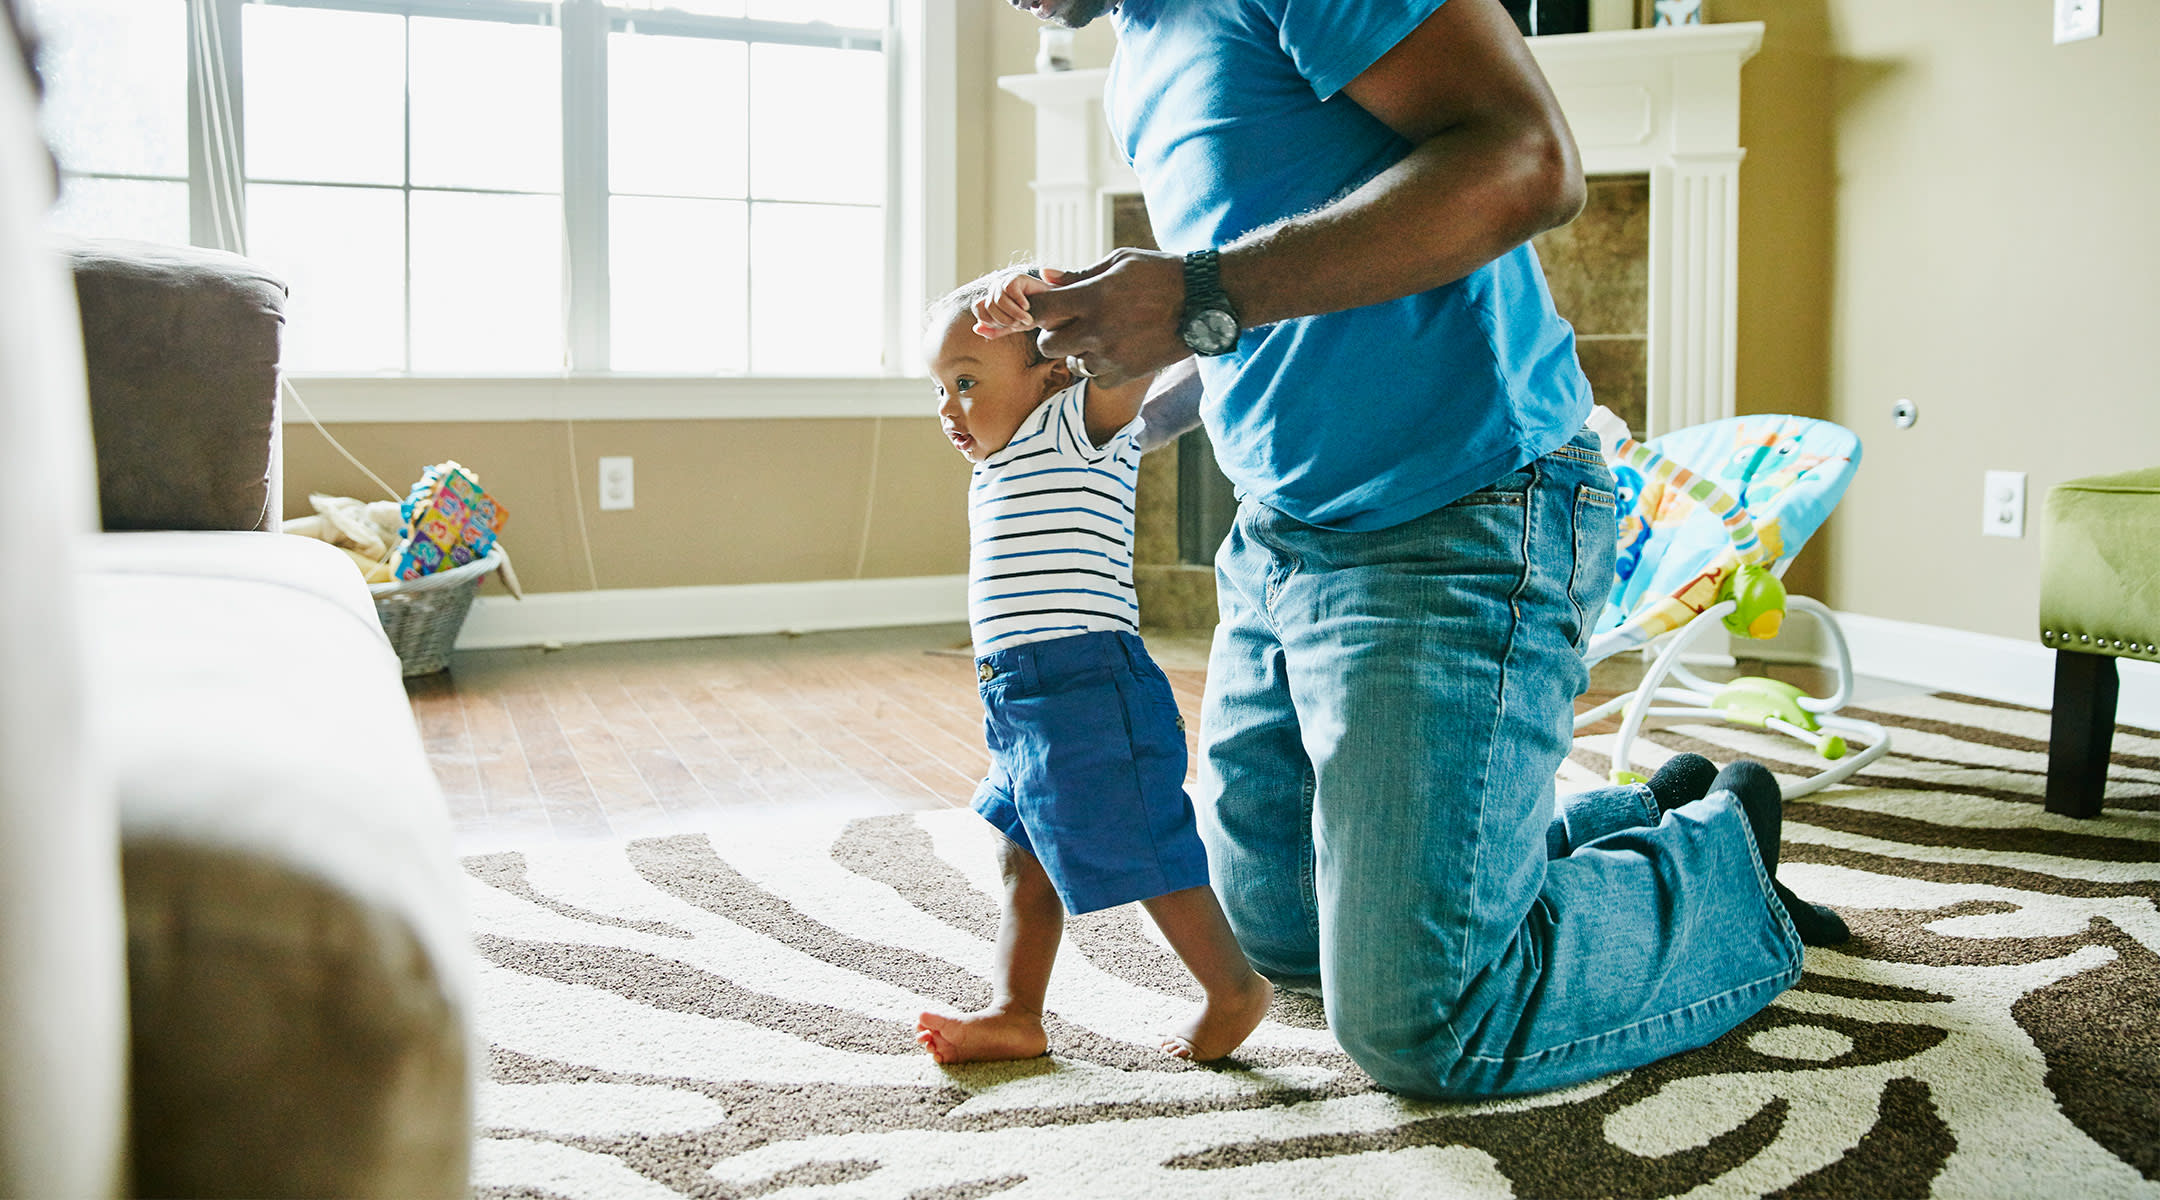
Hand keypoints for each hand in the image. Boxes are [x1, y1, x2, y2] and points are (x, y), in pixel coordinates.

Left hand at [971, 268, 1051, 338]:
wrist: (1052, 309)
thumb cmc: (1031, 316)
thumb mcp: (1011, 327)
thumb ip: (994, 330)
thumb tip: (976, 328)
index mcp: (991, 300)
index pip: (979, 309)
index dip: (991, 320)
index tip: (1008, 326)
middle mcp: (995, 289)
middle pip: (989, 306)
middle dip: (1005, 320)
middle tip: (1022, 324)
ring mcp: (1005, 282)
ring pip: (999, 300)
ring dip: (1014, 314)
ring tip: (1027, 319)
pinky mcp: (1016, 277)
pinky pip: (1010, 290)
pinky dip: (1019, 302)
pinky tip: (1027, 306)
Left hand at [1028, 249, 1188, 387]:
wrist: (1203, 302)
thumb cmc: (1160, 273)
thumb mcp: (1119, 262)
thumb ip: (1079, 274)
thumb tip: (1045, 275)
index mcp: (1092, 297)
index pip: (1039, 310)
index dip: (1034, 309)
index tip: (1041, 307)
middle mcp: (1097, 330)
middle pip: (1047, 345)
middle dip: (1053, 334)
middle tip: (1072, 323)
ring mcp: (1111, 355)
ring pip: (1072, 363)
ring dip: (1079, 352)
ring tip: (1102, 335)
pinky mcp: (1126, 373)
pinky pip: (1097, 378)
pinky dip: (1101, 368)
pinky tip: (1117, 350)